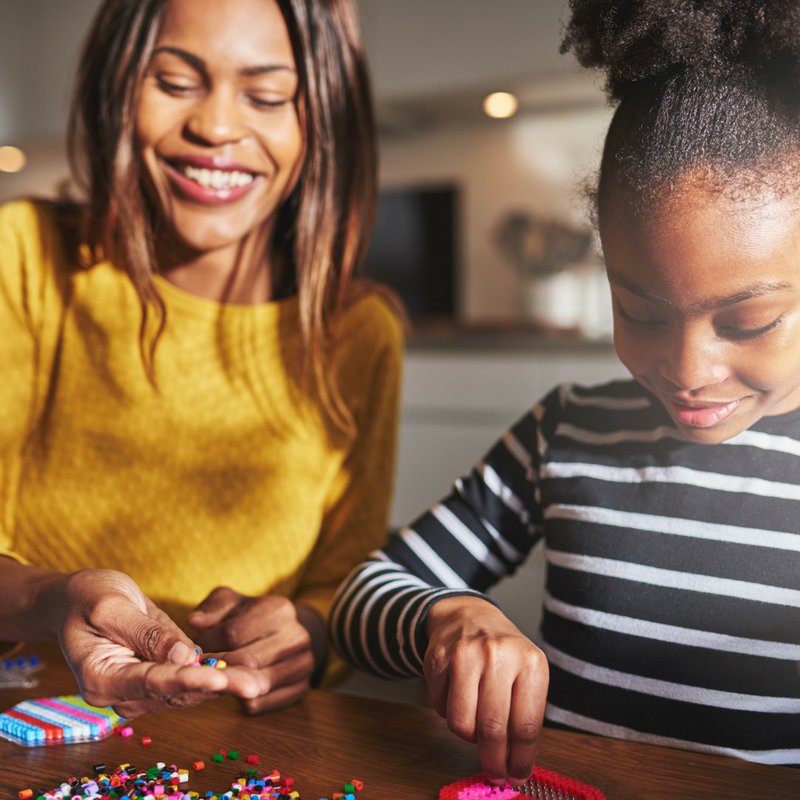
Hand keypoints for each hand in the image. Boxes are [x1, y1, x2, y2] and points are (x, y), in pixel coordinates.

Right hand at [52, 569, 269, 717]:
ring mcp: (139, 689)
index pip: (153, 682)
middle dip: (217, 688)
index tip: (220, 680)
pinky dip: (215, 675)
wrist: (75, 600)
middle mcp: (121, 694)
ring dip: (224, 685)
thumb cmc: (87, 597)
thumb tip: (184, 657)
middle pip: (176, 693)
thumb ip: (147, 634)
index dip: (189, 682)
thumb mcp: (112, 606)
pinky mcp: (156, 676)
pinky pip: (189, 678)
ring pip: (188, 691)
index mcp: (102, 680)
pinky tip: (246, 671)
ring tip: (258, 680)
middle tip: (255, 684)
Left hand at [188, 587, 324, 712]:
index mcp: (279, 609)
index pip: (233, 632)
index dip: (208, 644)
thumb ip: (212, 608)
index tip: (196, 650)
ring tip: (217, 678)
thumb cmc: (251, 617)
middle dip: (219, 667)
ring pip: (256, 685)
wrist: (287, 634)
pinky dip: (241, 701)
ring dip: (230, 685)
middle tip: (201, 669)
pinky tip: (235, 688)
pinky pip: (260, 704)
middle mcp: (298, 636)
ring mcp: (304, 664)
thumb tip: (195, 622)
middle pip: (248, 661)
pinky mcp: (301, 689)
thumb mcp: (232, 603)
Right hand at [424, 595, 548, 785]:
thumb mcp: (526, 674)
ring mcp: (465, 654)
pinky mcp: (437, 658)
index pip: (527, 725)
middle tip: (494, 772)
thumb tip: (515, 763)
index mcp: (530, 662)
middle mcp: (498, 655)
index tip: (517, 775)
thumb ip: (523, 714)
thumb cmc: (503, 653)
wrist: (470, 615)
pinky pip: (440, 708)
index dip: (521, 759)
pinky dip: (448, 712)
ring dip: (468, 735)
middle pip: (493, 729)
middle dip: (493, 760)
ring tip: (475, 722)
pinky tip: (457, 695)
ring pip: (461, 723)